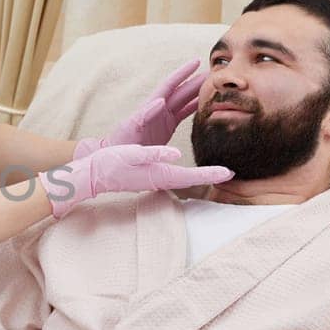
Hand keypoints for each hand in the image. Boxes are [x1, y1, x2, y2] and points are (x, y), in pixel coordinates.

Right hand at [44, 145, 232, 218]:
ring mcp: (159, 173)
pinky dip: (190, 166)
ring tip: (219, 166)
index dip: (212, 174)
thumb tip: (176, 154)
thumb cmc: (110, 164)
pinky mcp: (154, 168)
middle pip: (194, 174)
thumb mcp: (131, 154)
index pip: (192, 175)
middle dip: (212, 173)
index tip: (230, 174)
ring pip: (187, 171)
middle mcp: (163, 174)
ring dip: (203, 168)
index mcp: (160, 172)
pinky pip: (178, 167)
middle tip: (233, 171)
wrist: (96, 173)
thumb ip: (153, 154)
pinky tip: (193, 162)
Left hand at [74, 59, 204, 157]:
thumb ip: (144, 114)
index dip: (183, 73)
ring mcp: (164, 117)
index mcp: (151, 106)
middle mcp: (159, 108)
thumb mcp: (130, 128)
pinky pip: (184, 114)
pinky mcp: (168, 127)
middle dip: (197, 81)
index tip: (197, 61)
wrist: (117, 157)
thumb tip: (160, 101)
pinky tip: (208, 105)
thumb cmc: (120, 142)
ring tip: (216, 87)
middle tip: (215, 74)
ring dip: (199, 93)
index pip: (170, 85)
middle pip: (181, 91)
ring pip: (185, 101)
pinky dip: (196, 108)